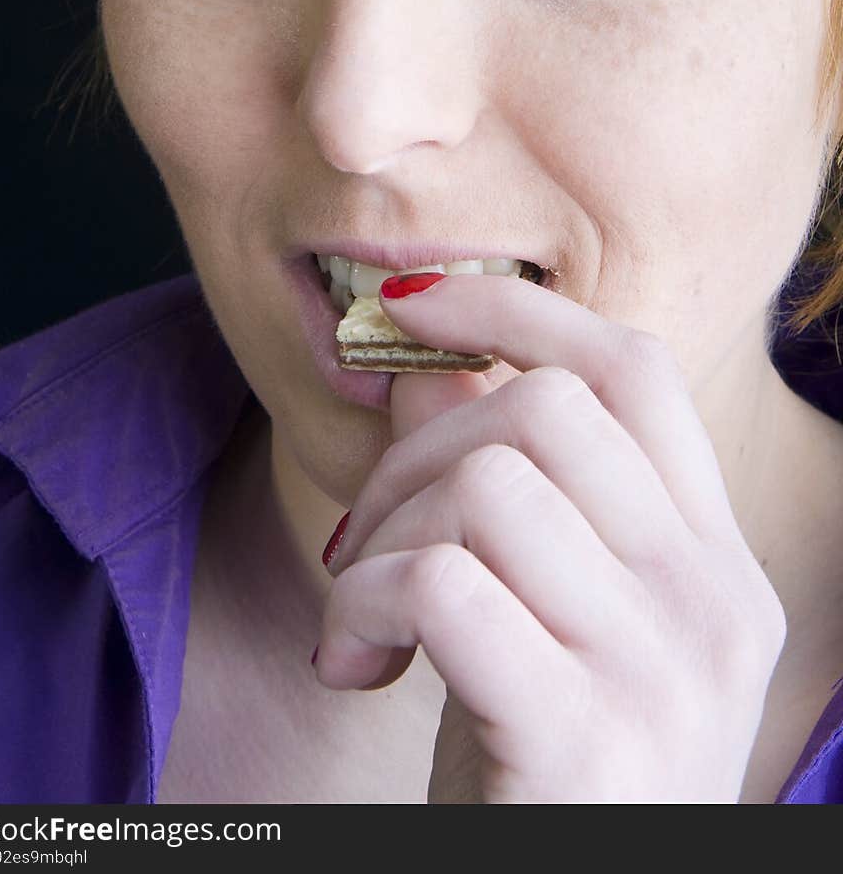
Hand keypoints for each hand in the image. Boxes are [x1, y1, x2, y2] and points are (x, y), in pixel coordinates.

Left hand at [313, 275, 786, 802]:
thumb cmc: (539, 766)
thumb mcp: (537, 616)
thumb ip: (498, 487)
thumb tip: (422, 370)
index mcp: (713, 558)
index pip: (634, 369)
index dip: (515, 312)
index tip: (413, 307)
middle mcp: (713, 601)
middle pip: (548, 411)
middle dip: (418, 453)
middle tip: (370, 541)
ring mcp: (662, 668)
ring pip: (491, 483)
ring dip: (387, 537)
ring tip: (365, 615)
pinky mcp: (584, 735)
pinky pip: (445, 582)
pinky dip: (367, 601)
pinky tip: (358, 662)